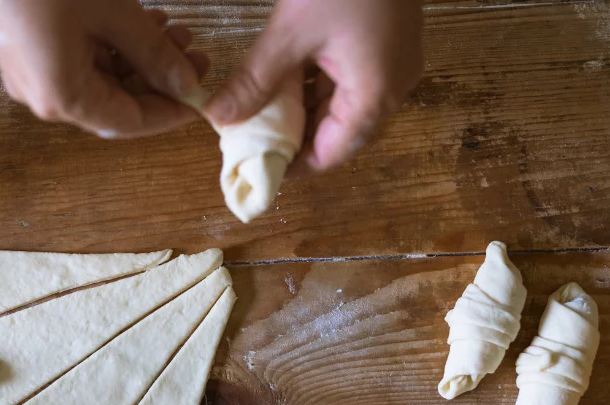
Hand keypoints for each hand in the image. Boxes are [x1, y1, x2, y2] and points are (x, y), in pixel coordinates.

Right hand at [0, 0, 209, 137]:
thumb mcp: (114, 13)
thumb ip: (154, 53)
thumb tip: (186, 83)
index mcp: (64, 97)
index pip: (130, 122)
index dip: (171, 111)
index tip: (203, 94)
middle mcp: (43, 94)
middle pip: (114, 102)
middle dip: (158, 79)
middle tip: (196, 53)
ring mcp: (30, 71)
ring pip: (98, 78)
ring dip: (138, 58)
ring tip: (175, 29)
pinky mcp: (24, 46)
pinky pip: (77, 58)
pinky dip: (112, 46)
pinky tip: (141, 21)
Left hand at [204, 0, 422, 171]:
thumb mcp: (291, 33)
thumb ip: (254, 80)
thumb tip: (216, 119)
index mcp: (374, 97)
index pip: (331, 155)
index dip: (292, 166)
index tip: (254, 166)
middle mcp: (391, 89)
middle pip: (338, 133)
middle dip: (294, 138)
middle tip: (251, 139)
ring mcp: (393, 64)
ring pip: (343, 104)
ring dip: (304, 110)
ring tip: (260, 110)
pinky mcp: (387, 42)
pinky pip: (350, 78)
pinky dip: (318, 84)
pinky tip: (285, 76)